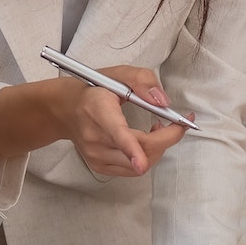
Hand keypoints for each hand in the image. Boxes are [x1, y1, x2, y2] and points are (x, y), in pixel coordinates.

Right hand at [65, 67, 190, 179]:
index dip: (131, 150)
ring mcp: (97, 156)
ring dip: (158, 147)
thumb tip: (163, 102)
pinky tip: (145, 141)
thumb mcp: (118, 74)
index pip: (116, 134)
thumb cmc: (94, 91)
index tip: (140, 162)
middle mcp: (95, 138)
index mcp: (99, 111)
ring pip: (140, 164)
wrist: (67, 110)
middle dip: (167, 138)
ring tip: (158, 129)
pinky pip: (133, 170)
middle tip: (178, 123)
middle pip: (139, 150)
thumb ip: (143, 81)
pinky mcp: (100, 167)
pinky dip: (146, 156)